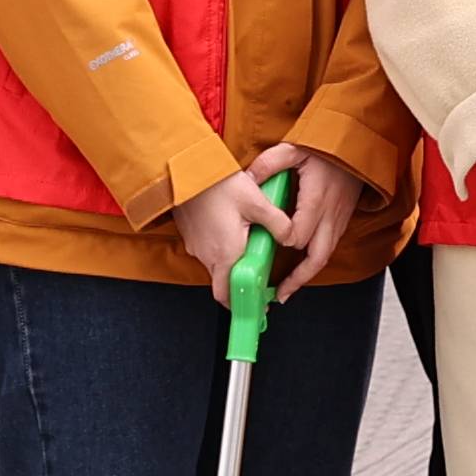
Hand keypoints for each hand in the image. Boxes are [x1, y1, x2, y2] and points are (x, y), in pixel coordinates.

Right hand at [166, 165, 301, 292]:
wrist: (185, 169)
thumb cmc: (217, 184)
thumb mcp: (256, 201)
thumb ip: (278, 223)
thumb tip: (290, 238)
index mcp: (226, 253)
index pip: (228, 294)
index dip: (241, 304)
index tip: (256, 306)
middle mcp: (208, 255)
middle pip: (224, 282)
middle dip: (240, 282)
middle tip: (256, 277)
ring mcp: (197, 246)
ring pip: (216, 265)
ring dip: (232, 261)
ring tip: (247, 243)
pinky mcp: (191, 235)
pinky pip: (208, 250)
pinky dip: (221, 248)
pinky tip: (231, 229)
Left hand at [256, 140, 373, 288]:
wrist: (357, 145)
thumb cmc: (326, 146)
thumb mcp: (294, 148)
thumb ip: (270, 163)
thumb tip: (248, 178)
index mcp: (316, 199)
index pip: (299, 234)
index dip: (283, 242)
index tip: (267, 246)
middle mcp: (329, 215)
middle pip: (316, 257)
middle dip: (298, 278)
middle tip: (280, 294)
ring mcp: (338, 220)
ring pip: (324, 257)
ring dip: (306, 275)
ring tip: (288, 290)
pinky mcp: (341, 221)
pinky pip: (329, 248)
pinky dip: (315, 263)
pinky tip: (302, 269)